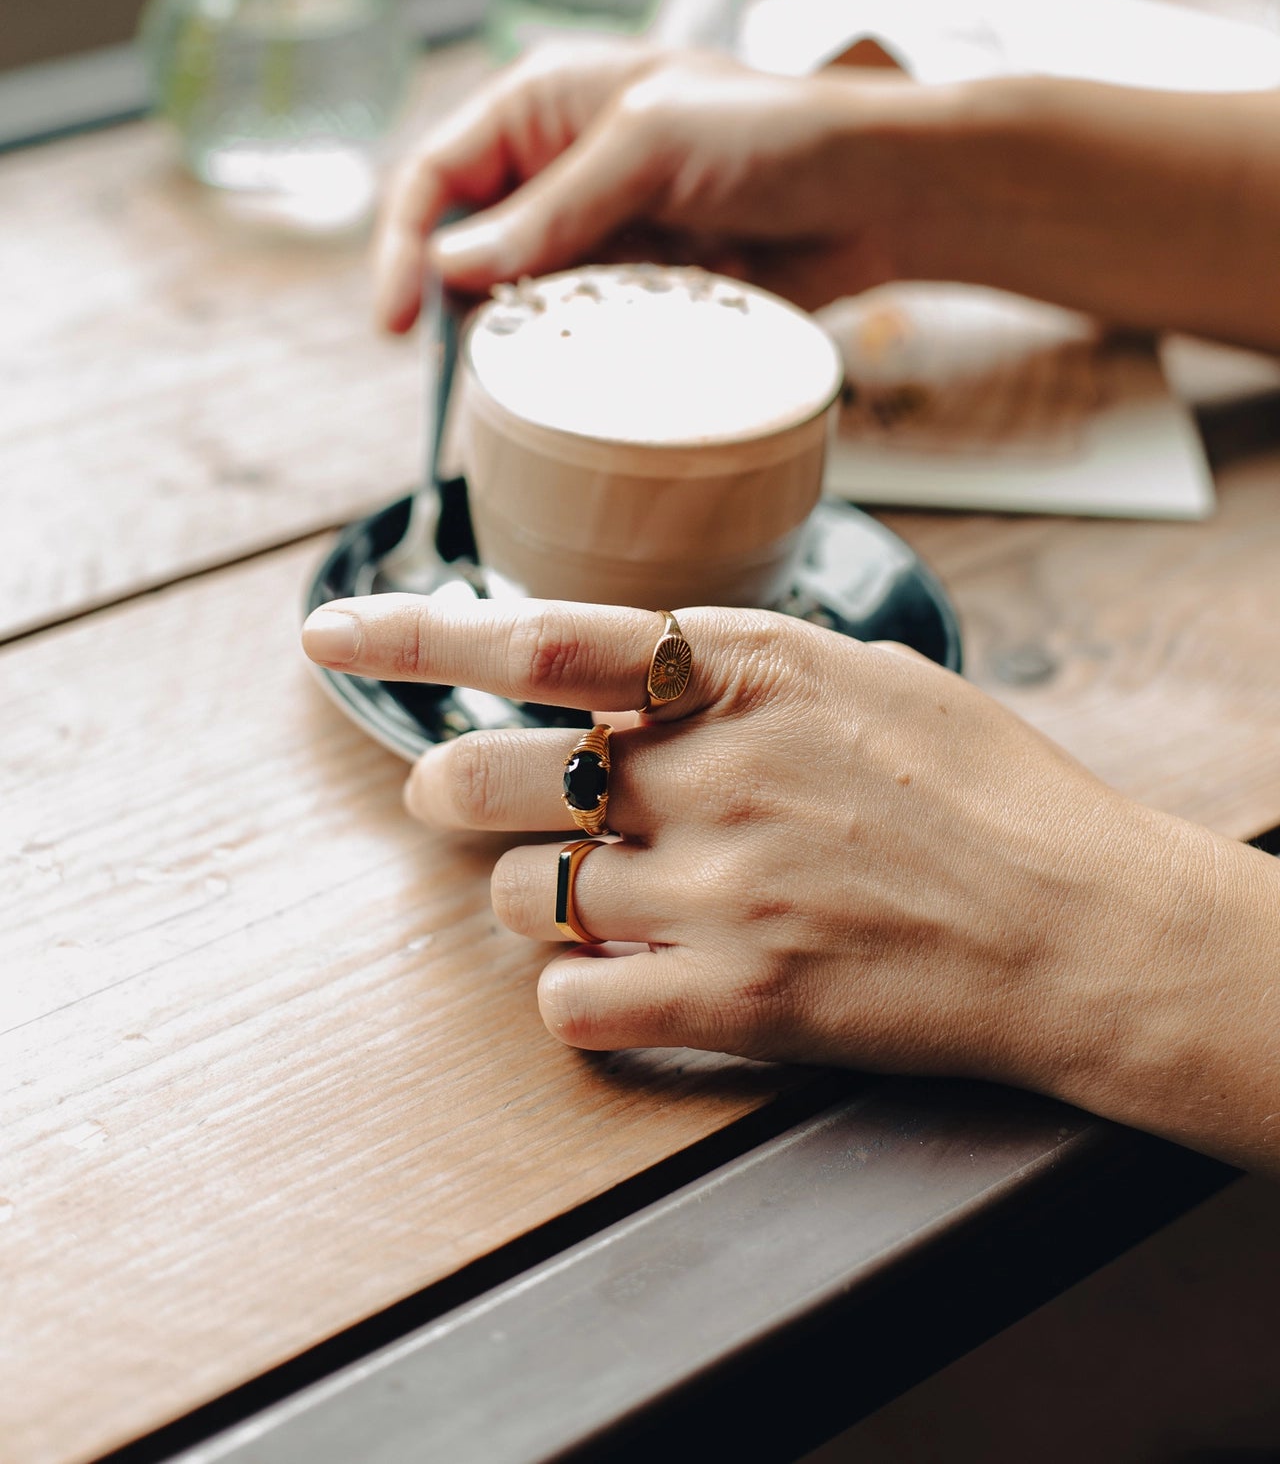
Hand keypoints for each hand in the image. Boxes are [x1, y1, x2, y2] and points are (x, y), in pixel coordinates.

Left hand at [299, 594, 1172, 1093]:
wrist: (1082, 926)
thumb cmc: (984, 790)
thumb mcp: (862, 677)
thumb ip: (733, 667)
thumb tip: (624, 668)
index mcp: (749, 671)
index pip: (541, 636)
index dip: (416, 634)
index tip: (330, 634)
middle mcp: (719, 772)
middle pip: (494, 777)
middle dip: (453, 788)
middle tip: (459, 794)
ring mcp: (724, 891)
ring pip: (528, 896)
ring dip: (540, 894)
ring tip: (609, 893)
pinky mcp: (739, 1001)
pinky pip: (575, 1005)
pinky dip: (580, 991)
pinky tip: (633, 973)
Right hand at [374, 43, 938, 330]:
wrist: (880, 197)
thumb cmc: (776, 133)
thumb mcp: (651, 146)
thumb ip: (552, 206)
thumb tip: (452, 264)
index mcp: (544, 105)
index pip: (439, 174)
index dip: (404, 245)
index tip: (398, 321)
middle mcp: (560, 171)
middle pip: (469, 247)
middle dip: (457, 307)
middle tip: (459, 370)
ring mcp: (600, 237)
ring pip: (522, 300)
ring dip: (521, 340)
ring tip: (526, 378)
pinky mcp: (638, 292)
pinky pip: (581, 335)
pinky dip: (574, 362)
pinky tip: (582, 384)